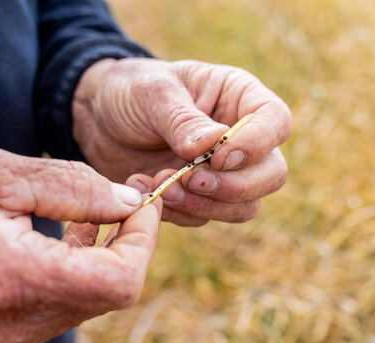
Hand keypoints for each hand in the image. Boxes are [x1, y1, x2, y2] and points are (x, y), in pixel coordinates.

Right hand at [0, 149, 161, 342]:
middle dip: (130, 243)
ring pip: (92, 300)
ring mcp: (8, 339)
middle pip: (110, 292)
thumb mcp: (3, 175)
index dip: (143, 240)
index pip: (118, 281)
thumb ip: (76, 189)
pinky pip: (65, 306)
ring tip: (99, 212)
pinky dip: (81, 271)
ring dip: (107, 256)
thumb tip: (129, 204)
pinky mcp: (3, 338)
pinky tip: (75, 237)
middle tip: (129, 199)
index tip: (144, 203)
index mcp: (14, 280)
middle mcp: (14, 325)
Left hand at [73, 58, 290, 225]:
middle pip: (271, 175)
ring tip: (158, 186)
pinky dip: (176, 212)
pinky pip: (204, 218)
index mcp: (239, 98)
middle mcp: (240, 139)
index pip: (277, 122)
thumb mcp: (153, 93)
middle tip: (190, 179)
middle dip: (233, 185)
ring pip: (243, 206)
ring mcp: (222, 173)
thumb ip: (184, 120)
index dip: (258, 144)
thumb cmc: (130, 91)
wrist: (97, 118)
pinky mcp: (198, 198)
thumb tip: (214, 147)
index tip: (218, 156)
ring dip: (204, 205)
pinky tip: (143, 189)